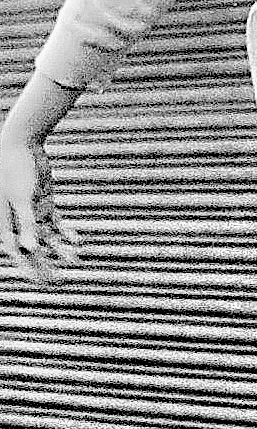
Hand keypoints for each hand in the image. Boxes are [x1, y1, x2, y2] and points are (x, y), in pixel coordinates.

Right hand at [0, 133, 80, 282]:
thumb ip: (26, 224)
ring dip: (59, 249)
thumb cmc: (15, 170)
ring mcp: (30, 213)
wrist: (21, 145)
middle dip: (44, 266)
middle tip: (59, 282)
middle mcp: (16, 221)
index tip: (42, 282)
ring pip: (46, 238)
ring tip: (75, 260)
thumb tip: (29, 249)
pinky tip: (78, 241)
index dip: (29, 268)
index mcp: (3, 222)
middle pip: (31, 249)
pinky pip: (55, 223)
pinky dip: (65, 232)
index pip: (17, 252)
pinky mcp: (42, 203)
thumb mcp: (22, 199)